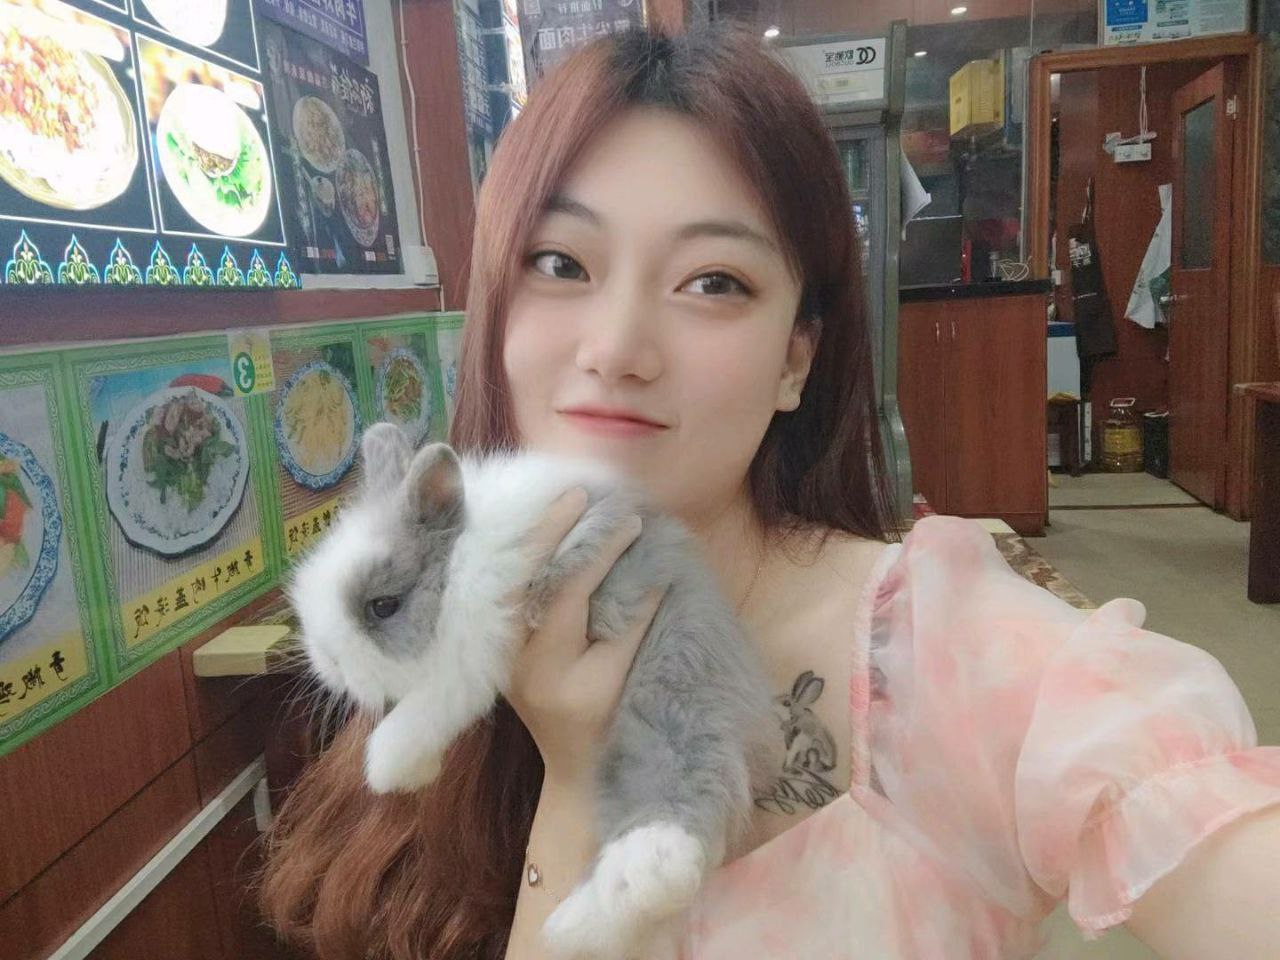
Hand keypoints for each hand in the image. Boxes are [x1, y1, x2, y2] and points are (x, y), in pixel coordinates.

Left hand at [506, 488, 665, 788]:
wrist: (572, 766)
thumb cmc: (605, 726)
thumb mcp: (622, 676)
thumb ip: (633, 622)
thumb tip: (651, 568)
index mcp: (543, 665)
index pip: (566, 592)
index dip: (597, 553)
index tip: (629, 522)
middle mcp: (509, 655)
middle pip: (520, 577)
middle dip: (546, 531)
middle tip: (575, 494)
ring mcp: (497, 650)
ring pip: (503, 580)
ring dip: (528, 540)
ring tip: (554, 503)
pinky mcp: (498, 644)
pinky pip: (502, 591)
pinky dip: (521, 559)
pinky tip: (537, 532)